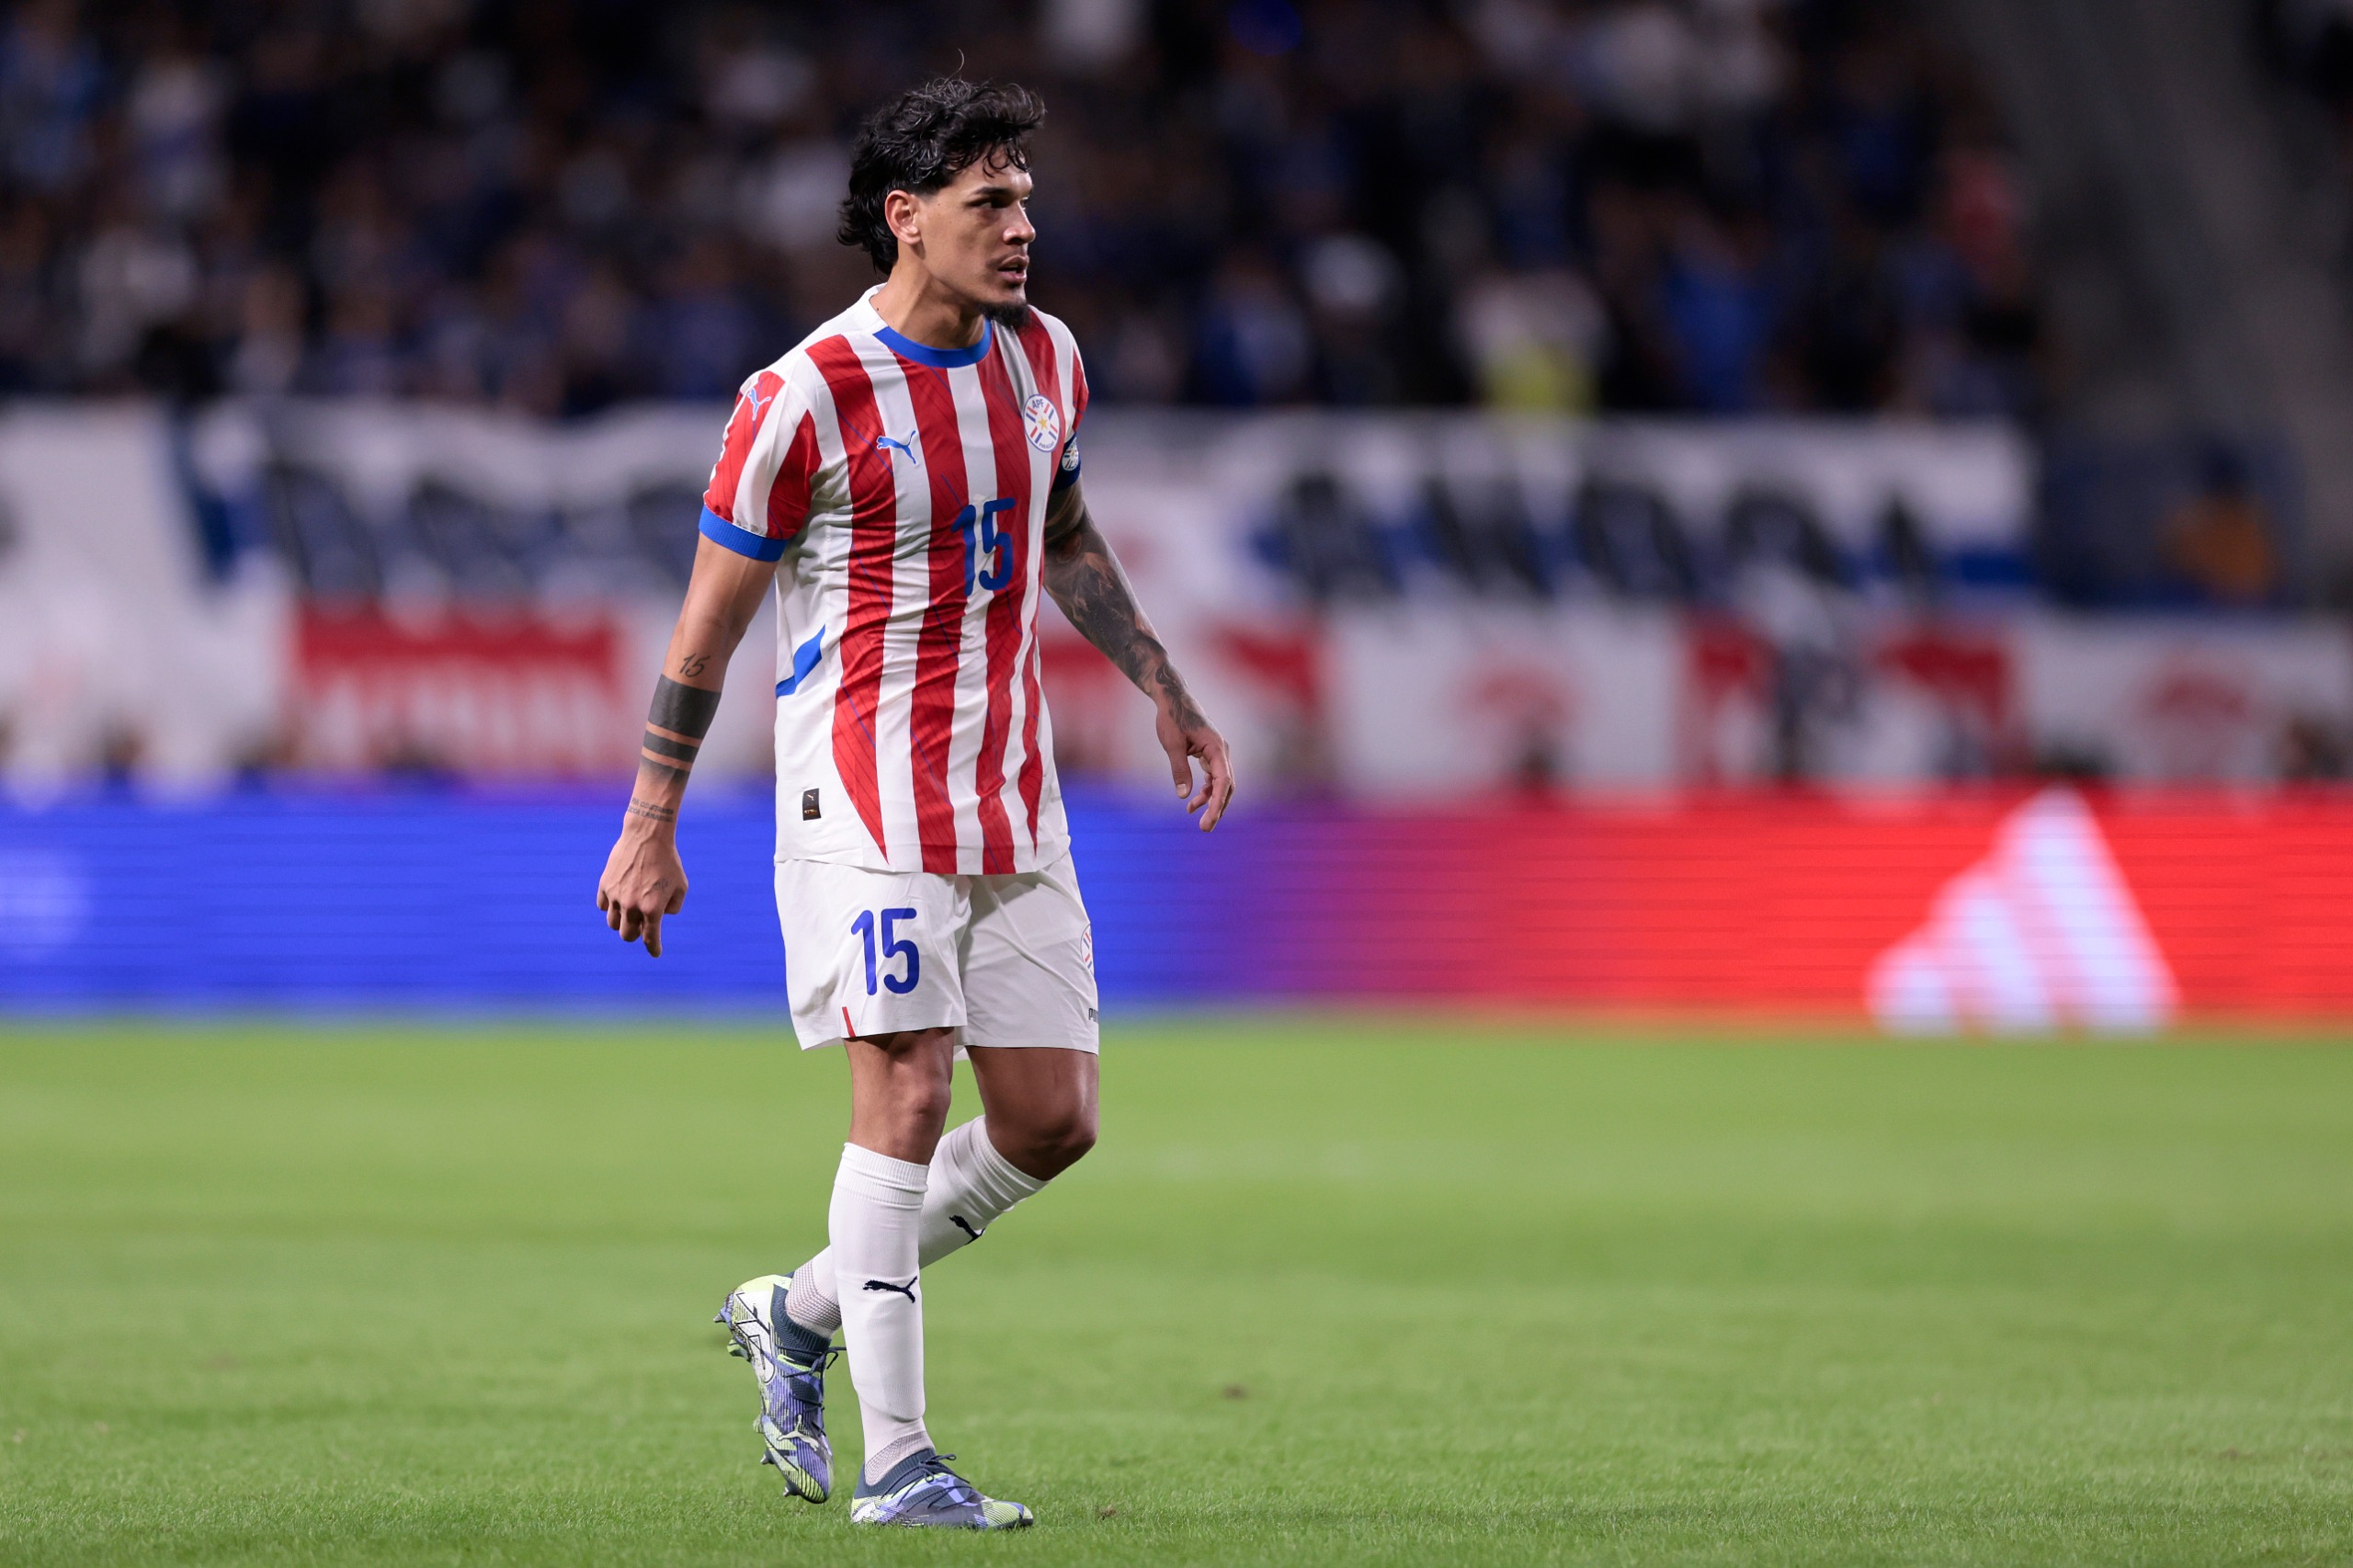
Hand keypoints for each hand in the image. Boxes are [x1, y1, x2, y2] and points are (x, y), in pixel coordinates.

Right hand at [597, 821, 686, 955]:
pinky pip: (603, 906)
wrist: (647, 835)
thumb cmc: (668, 861)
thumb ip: (673, 907)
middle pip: (627, 935)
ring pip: (612, 923)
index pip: (650, 938)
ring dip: (621, 922)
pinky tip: (618, 899)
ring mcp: (616, 895)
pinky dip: (610, 907)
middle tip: (641, 927)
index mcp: (653, 908)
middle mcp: (632, 905)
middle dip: (635, 935)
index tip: (655, 953)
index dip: (653, 948)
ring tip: (629, 912)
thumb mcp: (681, 886)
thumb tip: (660, 917)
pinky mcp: (605, 884)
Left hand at [1156, 701, 1234, 830]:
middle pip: (1226, 786)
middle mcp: (1222, 752)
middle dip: (1218, 808)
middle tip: (1205, 828)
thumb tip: (1183, 796)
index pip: (1223, 781)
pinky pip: (1212, 778)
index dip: (1218, 803)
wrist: (1173, 698)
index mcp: (1216, 748)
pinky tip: (1192, 804)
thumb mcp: (1172, 744)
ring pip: (1220, 784)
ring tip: (1198, 819)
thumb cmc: (1172, 718)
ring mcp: (1217, 754)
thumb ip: (1179, 769)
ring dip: (1211, 802)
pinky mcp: (1209, 755)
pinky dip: (1205, 792)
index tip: (1210, 820)